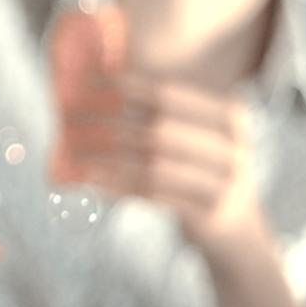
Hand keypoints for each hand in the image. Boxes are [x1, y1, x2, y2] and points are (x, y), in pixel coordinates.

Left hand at [48, 10, 269, 259]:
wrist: (237, 233)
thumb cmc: (200, 171)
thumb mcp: (194, 136)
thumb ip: (161, 111)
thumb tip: (100, 74)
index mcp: (229, 115)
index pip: (168, 93)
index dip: (123, 85)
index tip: (84, 81)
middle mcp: (233, 146)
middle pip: (158, 128)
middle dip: (108, 120)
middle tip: (67, 116)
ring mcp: (225, 183)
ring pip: (152, 165)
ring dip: (105, 156)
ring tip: (71, 150)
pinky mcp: (209, 215)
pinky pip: (153, 195)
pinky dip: (116, 186)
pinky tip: (89, 179)